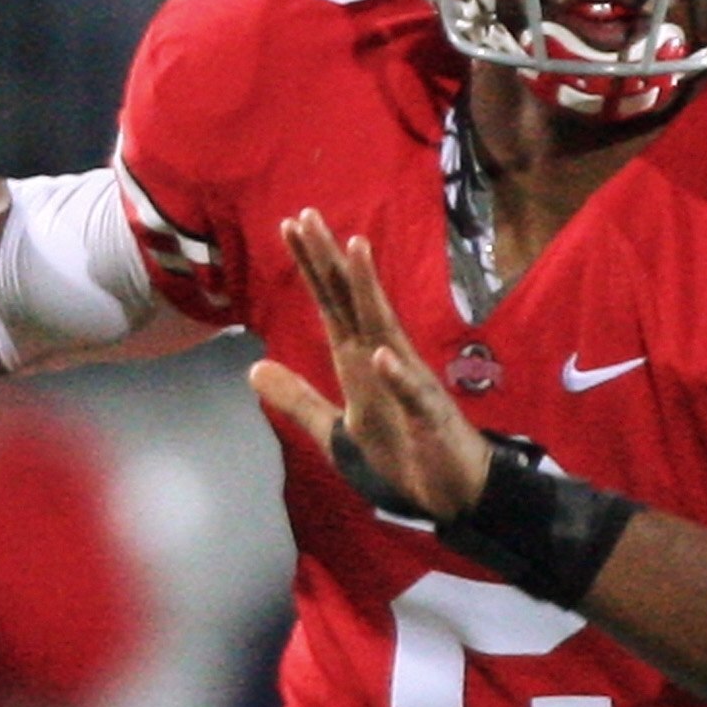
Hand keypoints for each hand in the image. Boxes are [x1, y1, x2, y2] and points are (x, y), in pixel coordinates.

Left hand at [249, 210, 488, 521]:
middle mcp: (385, 360)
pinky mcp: (428, 418)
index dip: (311, 266)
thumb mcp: (336, 428)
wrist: (453, 491)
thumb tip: (253, 369)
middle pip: (353, 301)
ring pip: (386, 330)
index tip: (290, 225)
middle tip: (308, 215)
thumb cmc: (402, 453)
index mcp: (361, 361)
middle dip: (330, 260)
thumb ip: (297, 399)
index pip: (332, 303)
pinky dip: (397, 376)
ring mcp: (408, 385)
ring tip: (354, 248)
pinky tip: (381, 354)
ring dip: (369, 291)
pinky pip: (411, 394)